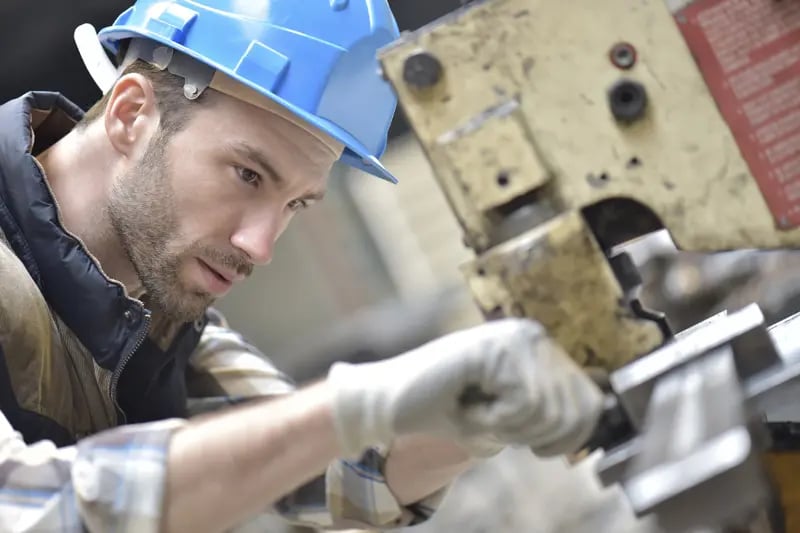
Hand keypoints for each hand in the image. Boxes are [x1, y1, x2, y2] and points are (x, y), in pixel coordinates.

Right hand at [326, 318, 603, 458]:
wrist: (392, 405)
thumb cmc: (448, 412)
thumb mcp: (510, 418)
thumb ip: (551, 411)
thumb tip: (600, 410)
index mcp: (541, 350)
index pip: (590, 402)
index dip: (567, 438)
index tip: (534, 446)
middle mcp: (533, 335)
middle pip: (570, 411)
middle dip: (530, 435)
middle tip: (491, 423)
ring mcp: (515, 337)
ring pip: (545, 410)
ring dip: (507, 427)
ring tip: (476, 410)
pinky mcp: (494, 347)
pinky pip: (520, 404)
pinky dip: (492, 420)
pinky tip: (467, 403)